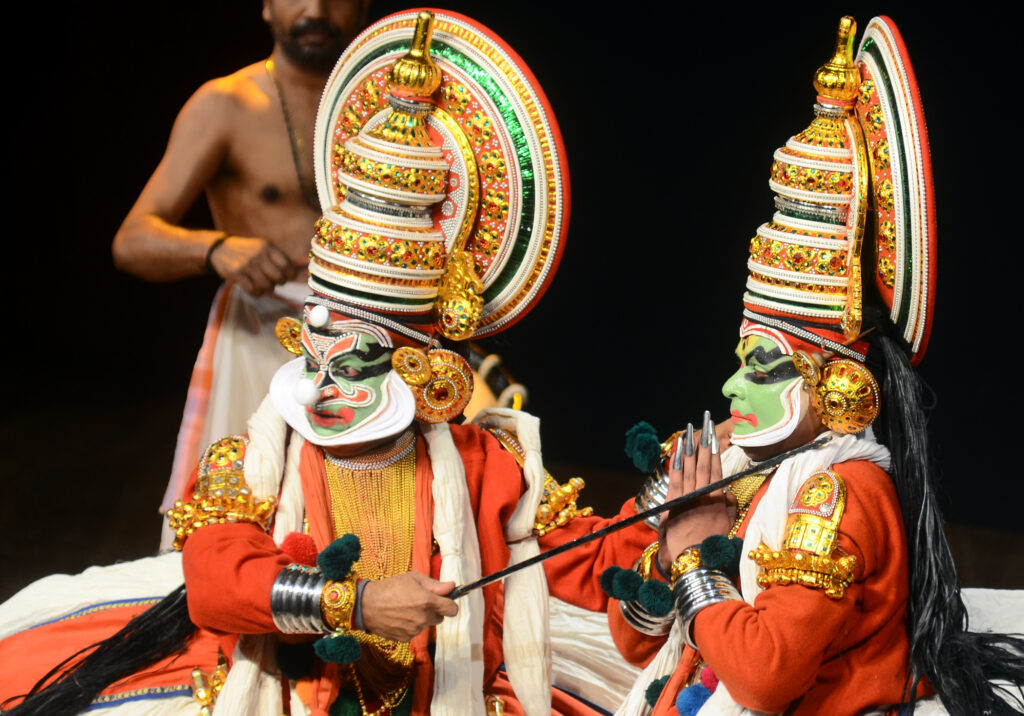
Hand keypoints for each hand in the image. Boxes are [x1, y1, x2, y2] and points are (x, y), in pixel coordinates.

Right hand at [208, 235, 295, 295]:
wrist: (220, 248)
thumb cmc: (248, 250)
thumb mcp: (264, 248)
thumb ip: (281, 258)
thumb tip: (304, 264)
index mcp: (268, 247)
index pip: (287, 266)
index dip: (290, 275)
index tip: (287, 276)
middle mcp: (258, 255)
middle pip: (279, 278)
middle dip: (279, 282)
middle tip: (275, 281)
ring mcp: (247, 265)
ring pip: (267, 286)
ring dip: (268, 289)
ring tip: (264, 285)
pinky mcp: (237, 274)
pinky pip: (253, 290)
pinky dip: (257, 293)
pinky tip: (255, 289)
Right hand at [360, 571, 458, 641]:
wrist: (367, 605)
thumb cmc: (390, 588)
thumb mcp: (413, 578)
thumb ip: (435, 584)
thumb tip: (452, 586)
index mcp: (428, 601)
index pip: (452, 610)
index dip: (450, 604)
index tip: (446, 601)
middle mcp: (423, 618)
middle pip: (440, 618)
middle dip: (434, 610)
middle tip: (420, 601)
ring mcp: (415, 630)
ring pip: (427, 624)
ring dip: (422, 617)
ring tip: (406, 607)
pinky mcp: (406, 638)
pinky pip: (416, 631)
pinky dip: (411, 625)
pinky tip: (400, 616)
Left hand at [658, 423, 734, 572]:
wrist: (691, 560)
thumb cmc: (709, 545)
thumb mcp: (726, 526)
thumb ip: (730, 507)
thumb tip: (730, 492)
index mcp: (718, 499)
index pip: (716, 468)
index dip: (715, 449)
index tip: (714, 434)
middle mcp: (704, 493)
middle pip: (705, 461)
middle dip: (705, 439)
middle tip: (705, 419)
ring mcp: (688, 495)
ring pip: (691, 465)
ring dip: (691, 445)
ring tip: (691, 427)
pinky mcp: (674, 500)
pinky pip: (677, 475)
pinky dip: (678, 460)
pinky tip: (679, 447)